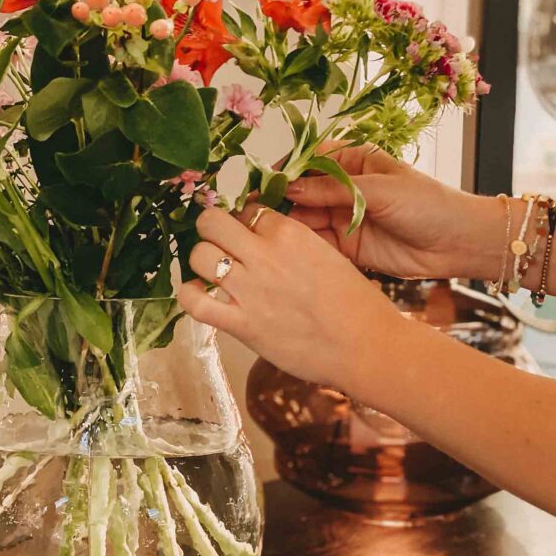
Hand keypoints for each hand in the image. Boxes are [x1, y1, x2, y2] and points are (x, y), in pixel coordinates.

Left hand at [177, 204, 397, 389]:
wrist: (367, 346)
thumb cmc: (357, 305)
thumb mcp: (329, 256)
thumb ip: (294, 245)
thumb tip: (269, 243)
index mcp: (290, 233)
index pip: (247, 209)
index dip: (240, 219)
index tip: (241, 230)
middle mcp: (265, 255)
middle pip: (212, 223)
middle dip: (210, 229)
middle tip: (218, 243)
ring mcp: (250, 290)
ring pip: (199, 256)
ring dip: (200, 260)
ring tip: (209, 270)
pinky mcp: (242, 324)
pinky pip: (196, 303)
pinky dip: (188, 295)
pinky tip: (194, 294)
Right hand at [284, 143, 504, 281]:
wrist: (457, 243)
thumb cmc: (428, 204)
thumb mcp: (380, 189)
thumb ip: (334, 190)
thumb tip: (292, 188)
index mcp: (353, 162)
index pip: (309, 159)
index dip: (286, 169)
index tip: (264, 181)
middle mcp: (343, 189)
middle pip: (301, 191)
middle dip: (280, 200)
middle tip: (256, 212)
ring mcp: (343, 218)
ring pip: (304, 219)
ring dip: (286, 226)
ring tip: (265, 233)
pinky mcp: (346, 247)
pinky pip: (316, 245)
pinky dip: (300, 248)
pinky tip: (285, 251)